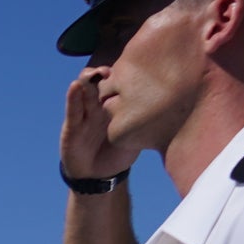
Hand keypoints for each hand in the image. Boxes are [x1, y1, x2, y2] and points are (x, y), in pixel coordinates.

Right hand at [60, 69, 142, 183]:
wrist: (100, 176)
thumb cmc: (121, 153)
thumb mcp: (137, 135)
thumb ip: (145, 121)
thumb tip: (171, 108)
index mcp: (117, 104)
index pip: (119, 83)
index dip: (123, 73)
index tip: (132, 68)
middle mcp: (100, 105)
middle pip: (101, 82)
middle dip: (104, 73)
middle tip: (111, 71)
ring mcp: (86, 114)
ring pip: (85, 91)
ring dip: (87, 79)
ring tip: (94, 74)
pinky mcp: (72, 125)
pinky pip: (73, 109)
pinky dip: (73, 97)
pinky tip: (75, 86)